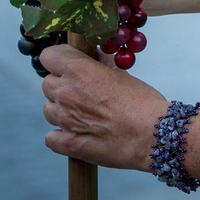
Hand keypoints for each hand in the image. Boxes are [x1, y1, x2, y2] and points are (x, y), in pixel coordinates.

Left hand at [39, 45, 164, 170]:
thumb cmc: (143, 103)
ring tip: (83, 113)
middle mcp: (66, 93)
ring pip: (48, 109)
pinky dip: (61, 134)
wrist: (152, 135)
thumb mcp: (124, 75)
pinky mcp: (67, 142)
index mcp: (79, 71)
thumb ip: (103, 64)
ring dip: (61, 109)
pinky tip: (79, 132)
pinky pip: (51, 136)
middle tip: (81, 90)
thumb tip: (97, 58)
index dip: (58, 59)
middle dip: (61, 85)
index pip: (49, 56)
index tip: (67, 63)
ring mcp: (64, 119)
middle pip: (47, 83)